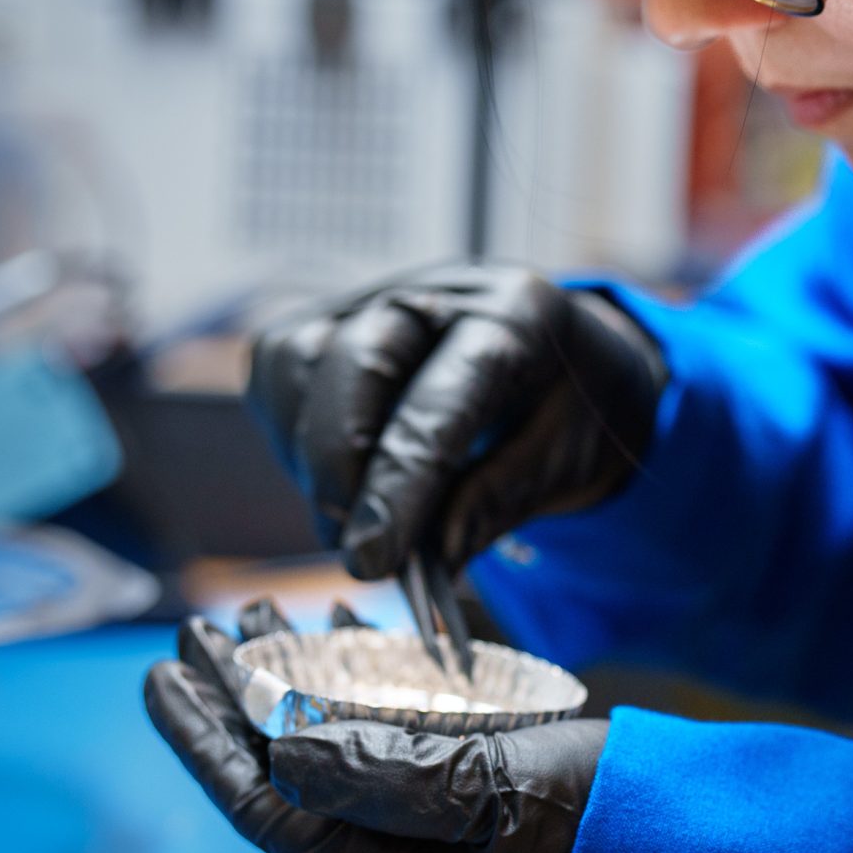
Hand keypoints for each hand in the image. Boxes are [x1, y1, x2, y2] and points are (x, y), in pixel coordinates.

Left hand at [142, 601, 606, 852]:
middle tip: (198, 626)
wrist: (724, 849)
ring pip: (348, 751)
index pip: (280, 812)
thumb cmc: (629, 827)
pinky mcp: (490, 796)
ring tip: (266, 613)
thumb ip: (397, 774)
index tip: (169, 675)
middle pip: (299, 779)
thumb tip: (281, 750)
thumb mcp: (509, 793)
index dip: (213, 742)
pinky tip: (352, 635)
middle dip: (241, 701)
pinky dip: (372, 684)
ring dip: (300, 682)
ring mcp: (455, 834)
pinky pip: (406, 739)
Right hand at [247, 262, 667, 578]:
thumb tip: (428, 561)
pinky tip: (335, 479)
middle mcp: (437, 291)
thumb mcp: (566, 460)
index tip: (374, 558)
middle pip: (355, 362)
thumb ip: (497, 503)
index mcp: (517, 314)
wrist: (567, 362)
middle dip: (342, 468)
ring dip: (310, 453)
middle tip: (358, 552)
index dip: (401, 483)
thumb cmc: (571, 409)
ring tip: (350, 520)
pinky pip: (280, 368)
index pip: (442, 398)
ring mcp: (377, 296)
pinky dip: (291, 431)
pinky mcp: (332, 319)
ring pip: (299, 360)